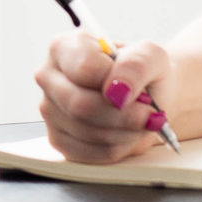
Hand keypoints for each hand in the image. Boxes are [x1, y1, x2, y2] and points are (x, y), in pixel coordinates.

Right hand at [34, 31, 170, 163]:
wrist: (148, 96)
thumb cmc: (143, 72)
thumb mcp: (151, 55)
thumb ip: (136, 65)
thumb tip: (116, 90)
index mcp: (64, 47)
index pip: (84, 68)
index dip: (116, 83)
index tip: (139, 91)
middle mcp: (49, 77)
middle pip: (80, 105)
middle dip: (123, 115)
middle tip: (148, 113)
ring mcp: (50, 110)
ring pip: (87, 132)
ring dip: (124, 132)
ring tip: (139, 121)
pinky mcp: (58, 140)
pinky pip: (89, 153)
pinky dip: (117, 148)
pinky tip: (126, 134)